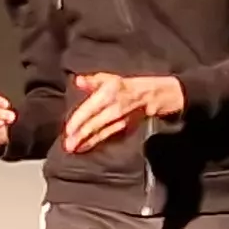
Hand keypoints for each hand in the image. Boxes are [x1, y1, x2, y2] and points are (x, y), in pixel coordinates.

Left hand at [59, 69, 185, 152]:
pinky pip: (110, 135)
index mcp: (110, 91)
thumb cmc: (133, 85)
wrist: (161, 94)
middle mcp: (117, 105)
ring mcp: (124, 117)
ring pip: (103, 131)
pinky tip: (86, 147)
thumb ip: (94, 81)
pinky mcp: (128, 126)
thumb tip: (78, 80)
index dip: (79, 120)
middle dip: (81, 135)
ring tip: (74, 149)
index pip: (91, 107)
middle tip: (68, 145)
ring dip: (88, 141)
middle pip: (96, 122)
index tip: (69, 130)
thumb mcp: (112, 78)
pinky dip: (97, 141)